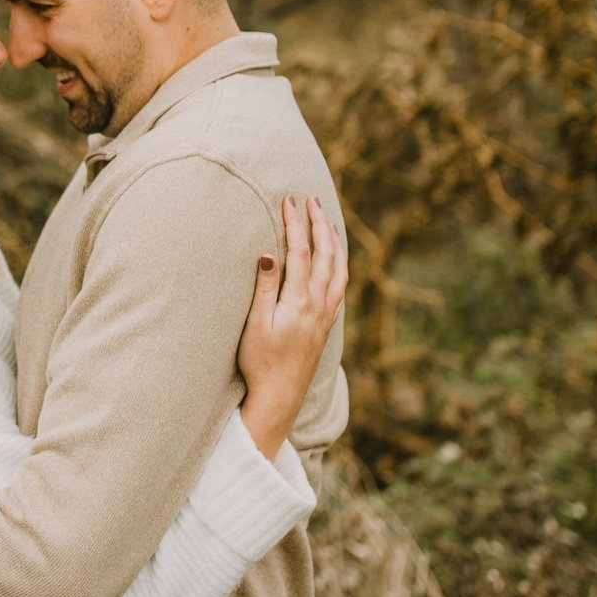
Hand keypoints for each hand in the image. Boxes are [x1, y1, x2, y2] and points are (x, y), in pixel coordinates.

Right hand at [237, 195, 346, 460]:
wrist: (280, 397)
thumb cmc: (260, 363)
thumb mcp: (256, 325)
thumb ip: (264, 288)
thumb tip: (269, 254)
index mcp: (299, 301)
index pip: (301, 251)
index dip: (295, 223)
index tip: (289, 200)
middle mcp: (318, 305)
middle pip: (326, 255)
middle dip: (320, 224)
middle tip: (313, 200)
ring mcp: (325, 315)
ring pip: (339, 269)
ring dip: (334, 242)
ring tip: (328, 222)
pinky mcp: (326, 325)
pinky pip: (340, 285)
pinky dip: (340, 264)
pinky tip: (335, 260)